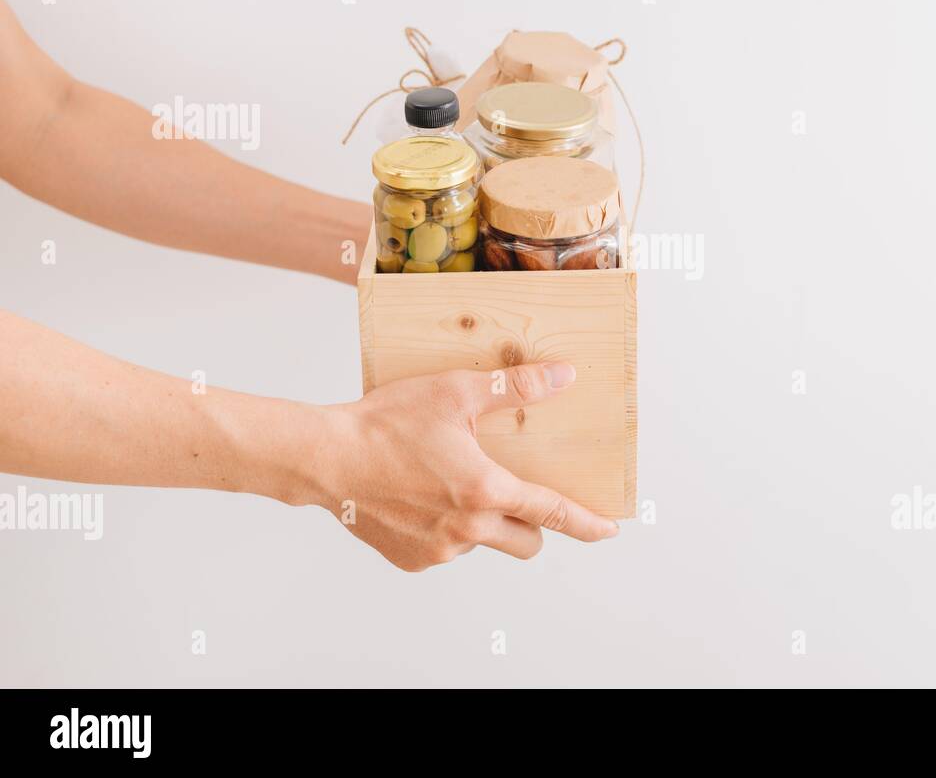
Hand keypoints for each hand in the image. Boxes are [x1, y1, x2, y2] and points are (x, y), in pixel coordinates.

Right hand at [317, 362, 618, 570]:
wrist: (324, 459)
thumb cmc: (386, 422)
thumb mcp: (455, 393)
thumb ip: (514, 388)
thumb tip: (563, 376)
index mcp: (483, 492)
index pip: (551, 512)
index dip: (585, 523)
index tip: (609, 529)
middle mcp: (466, 531)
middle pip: (526, 541)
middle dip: (531, 523)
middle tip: (510, 490)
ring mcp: (438, 552)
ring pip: (484, 544)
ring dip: (482, 522)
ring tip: (447, 483)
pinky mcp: (412, 562)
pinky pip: (447, 550)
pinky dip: (445, 529)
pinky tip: (419, 497)